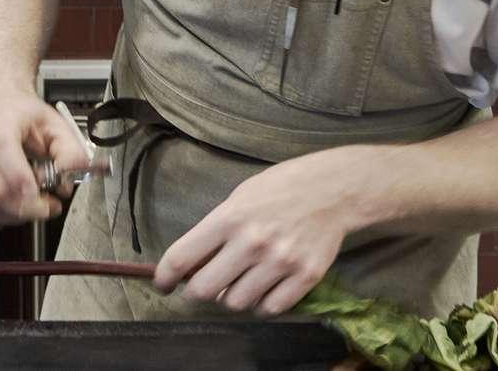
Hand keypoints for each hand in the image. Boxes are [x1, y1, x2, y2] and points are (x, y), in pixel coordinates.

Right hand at [0, 87, 96, 225]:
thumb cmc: (21, 116)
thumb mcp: (55, 124)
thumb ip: (70, 149)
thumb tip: (72, 171)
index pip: (4, 153)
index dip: (23, 183)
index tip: (44, 199)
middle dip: (28, 208)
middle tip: (47, 205)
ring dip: (12, 216)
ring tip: (28, 204)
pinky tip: (8, 206)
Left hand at [153, 149, 359, 315]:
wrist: (334, 188)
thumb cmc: (282, 187)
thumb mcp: (241, 196)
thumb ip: (216, 229)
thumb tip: (192, 265)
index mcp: (230, 217)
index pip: (182, 258)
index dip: (164, 277)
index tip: (162, 284)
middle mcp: (252, 242)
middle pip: (204, 290)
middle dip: (196, 292)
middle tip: (202, 287)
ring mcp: (280, 262)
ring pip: (236, 303)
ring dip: (232, 297)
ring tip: (241, 280)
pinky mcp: (305, 277)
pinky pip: (270, 309)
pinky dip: (262, 303)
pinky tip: (265, 286)